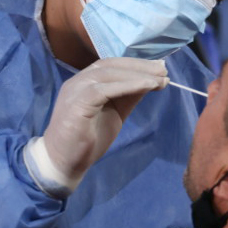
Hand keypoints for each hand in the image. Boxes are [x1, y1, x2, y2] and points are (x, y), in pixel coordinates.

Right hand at [26, 58, 167, 194]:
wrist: (64, 163)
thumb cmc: (87, 141)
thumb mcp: (114, 113)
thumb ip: (128, 96)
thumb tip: (151, 82)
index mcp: (85, 82)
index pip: (111, 65)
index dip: (135, 64)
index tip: (159, 68)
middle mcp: (78, 81)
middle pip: (111, 64)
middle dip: (140, 66)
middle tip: (164, 70)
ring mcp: (76, 90)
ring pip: (109, 74)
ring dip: (138, 74)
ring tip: (160, 79)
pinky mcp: (77, 103)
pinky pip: (105, 89)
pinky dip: (128, 85)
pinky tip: (147, 87)